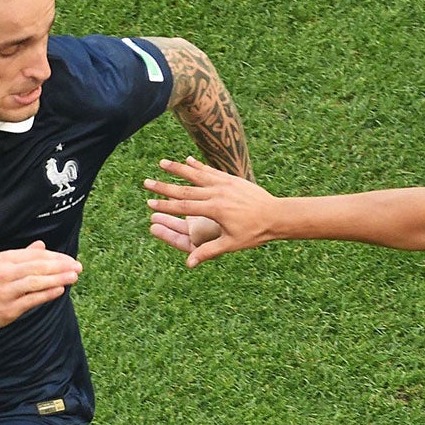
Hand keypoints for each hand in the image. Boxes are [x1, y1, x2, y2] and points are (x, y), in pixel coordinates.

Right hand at [0, 241, 81, 329]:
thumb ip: (25, 256)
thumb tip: (42, 245)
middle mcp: (5, 273)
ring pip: (35, 282)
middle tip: (78, 267)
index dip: (56, 257)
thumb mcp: (4, 264)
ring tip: (73, 276)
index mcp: (6, 259)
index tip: (71, 260)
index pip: (36, 256)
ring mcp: (7, 291)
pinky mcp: (9, 308)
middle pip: (37, 267)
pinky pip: (31, 300)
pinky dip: (46, 294)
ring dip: (57, 279)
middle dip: (60, 266)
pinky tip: (60, 290)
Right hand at [144, 157, 277, 266]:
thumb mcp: (231, 244)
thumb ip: (208, 251)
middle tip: (146, 182)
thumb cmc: (254, 233)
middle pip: (185, 189)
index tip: (150, 203)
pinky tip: (188, 160)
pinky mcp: (232, 179)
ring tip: (161, 163)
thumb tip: (189, 264)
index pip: (184, 208)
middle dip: (164, 186)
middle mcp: (217, 193)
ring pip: (196, 175)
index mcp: (214, 210)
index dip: (165, 206)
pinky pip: (211, 171)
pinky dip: (199, 166)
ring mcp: (224, 184)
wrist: (277, 215)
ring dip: (178, 169)